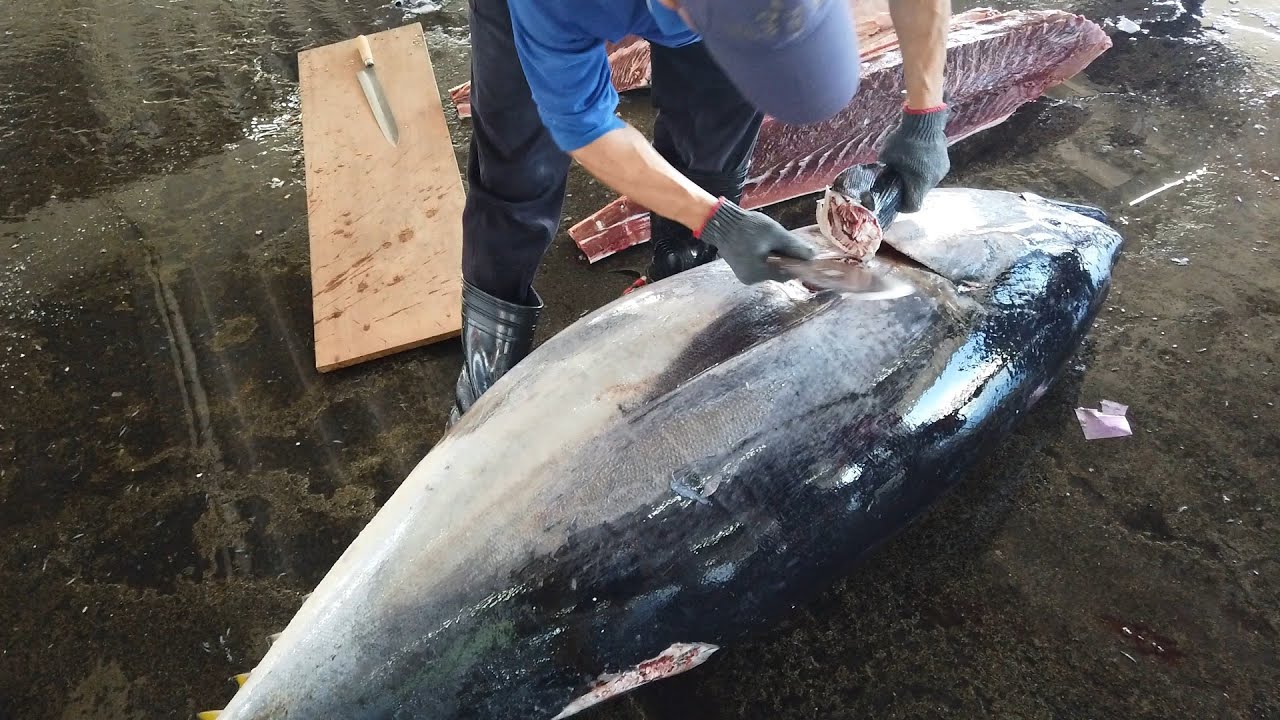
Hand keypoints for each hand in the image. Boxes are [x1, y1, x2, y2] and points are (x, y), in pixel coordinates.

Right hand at [698, 200, 815, 284]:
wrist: (721, 222)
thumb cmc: (747, 227)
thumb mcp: (775, 234)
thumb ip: (794, 246)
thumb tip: (812, 256)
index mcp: (759, 273)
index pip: (787, 274)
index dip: (797, 263)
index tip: (803, 252)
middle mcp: (751, 279)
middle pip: (778, 272)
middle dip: (785, 259)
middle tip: (785, 242)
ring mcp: (744, 276)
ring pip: (769, 269)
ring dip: (775, 258)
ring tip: (772, 241)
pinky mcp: (741, 270)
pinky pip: (760, 266)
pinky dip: (765, 258)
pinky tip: (763, 245)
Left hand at [879, 105, 950, 211]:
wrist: (924, 121)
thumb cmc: (903, 140)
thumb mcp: (886, 157)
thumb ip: (884, 171)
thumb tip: (880, 177)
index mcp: (919, 183)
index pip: (913, 206)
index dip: (903, 207)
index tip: (896, 201)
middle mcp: (933, 181)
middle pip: (920, 194)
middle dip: (910, 190)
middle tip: (900, 181)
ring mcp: (941, 172)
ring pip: (927, 183)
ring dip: (918, 179)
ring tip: (910, 167)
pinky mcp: (945, 163)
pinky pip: (933, 172)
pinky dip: (925, 170)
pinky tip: (919, 158)